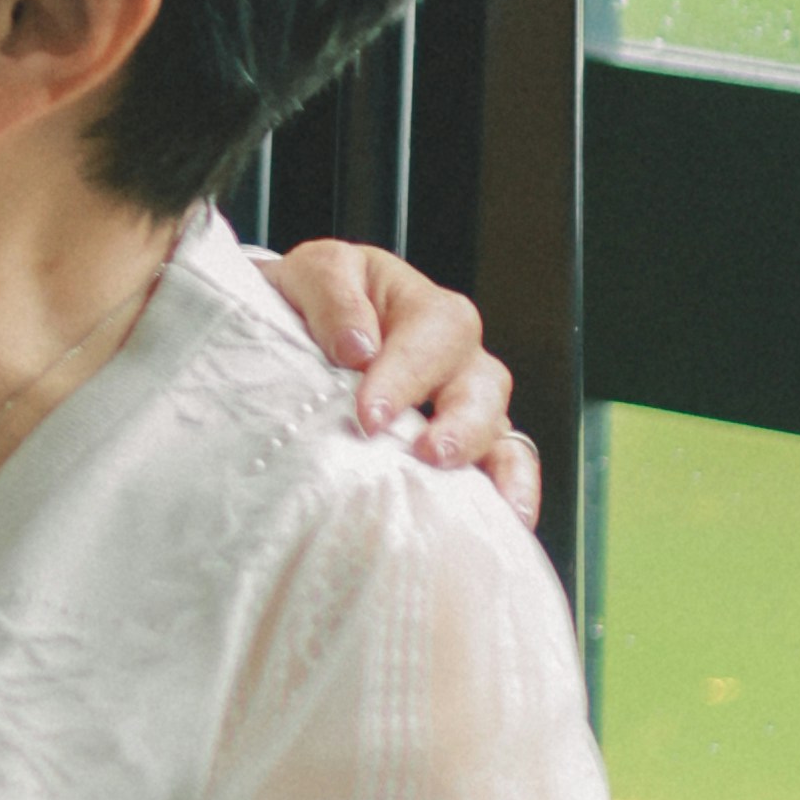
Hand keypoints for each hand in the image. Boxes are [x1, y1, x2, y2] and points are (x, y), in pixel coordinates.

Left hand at [270, 240, 539, 532]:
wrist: (287, 331)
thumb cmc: (302, 304)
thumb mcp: (306, 277)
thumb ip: (331, 296)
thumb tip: (357, 348)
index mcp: (417, 304)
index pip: (431, 333)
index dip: (406, 375)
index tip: (370, 416)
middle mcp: (451, 354)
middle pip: (483, 381)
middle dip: (461, 422)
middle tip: (428, 454)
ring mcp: (462, 400)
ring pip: (498, 426)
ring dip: (490, 464)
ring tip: (469, 500)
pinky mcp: (462, 443)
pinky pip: (504, 464)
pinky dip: (511, 491)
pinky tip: (507, 522)